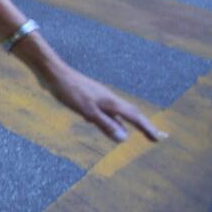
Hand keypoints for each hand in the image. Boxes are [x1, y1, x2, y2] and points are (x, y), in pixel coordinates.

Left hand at [40, 63, 164, 142]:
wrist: (52, 72)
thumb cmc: (69, 90)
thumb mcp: (87, 110)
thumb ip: (105, 124)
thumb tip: (124, 139)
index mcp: (110, 101)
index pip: (134, 117)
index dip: (147, 129)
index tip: (159, 139)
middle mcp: (107, 98)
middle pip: (129, 113)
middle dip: (142, 125)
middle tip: (154, 137)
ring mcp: (97, 96)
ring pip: (115, 112)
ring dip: (123, 122)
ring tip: (130, 132)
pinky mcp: (86, 96)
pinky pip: (101, 110)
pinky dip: (105, 118)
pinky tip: (96, 122)